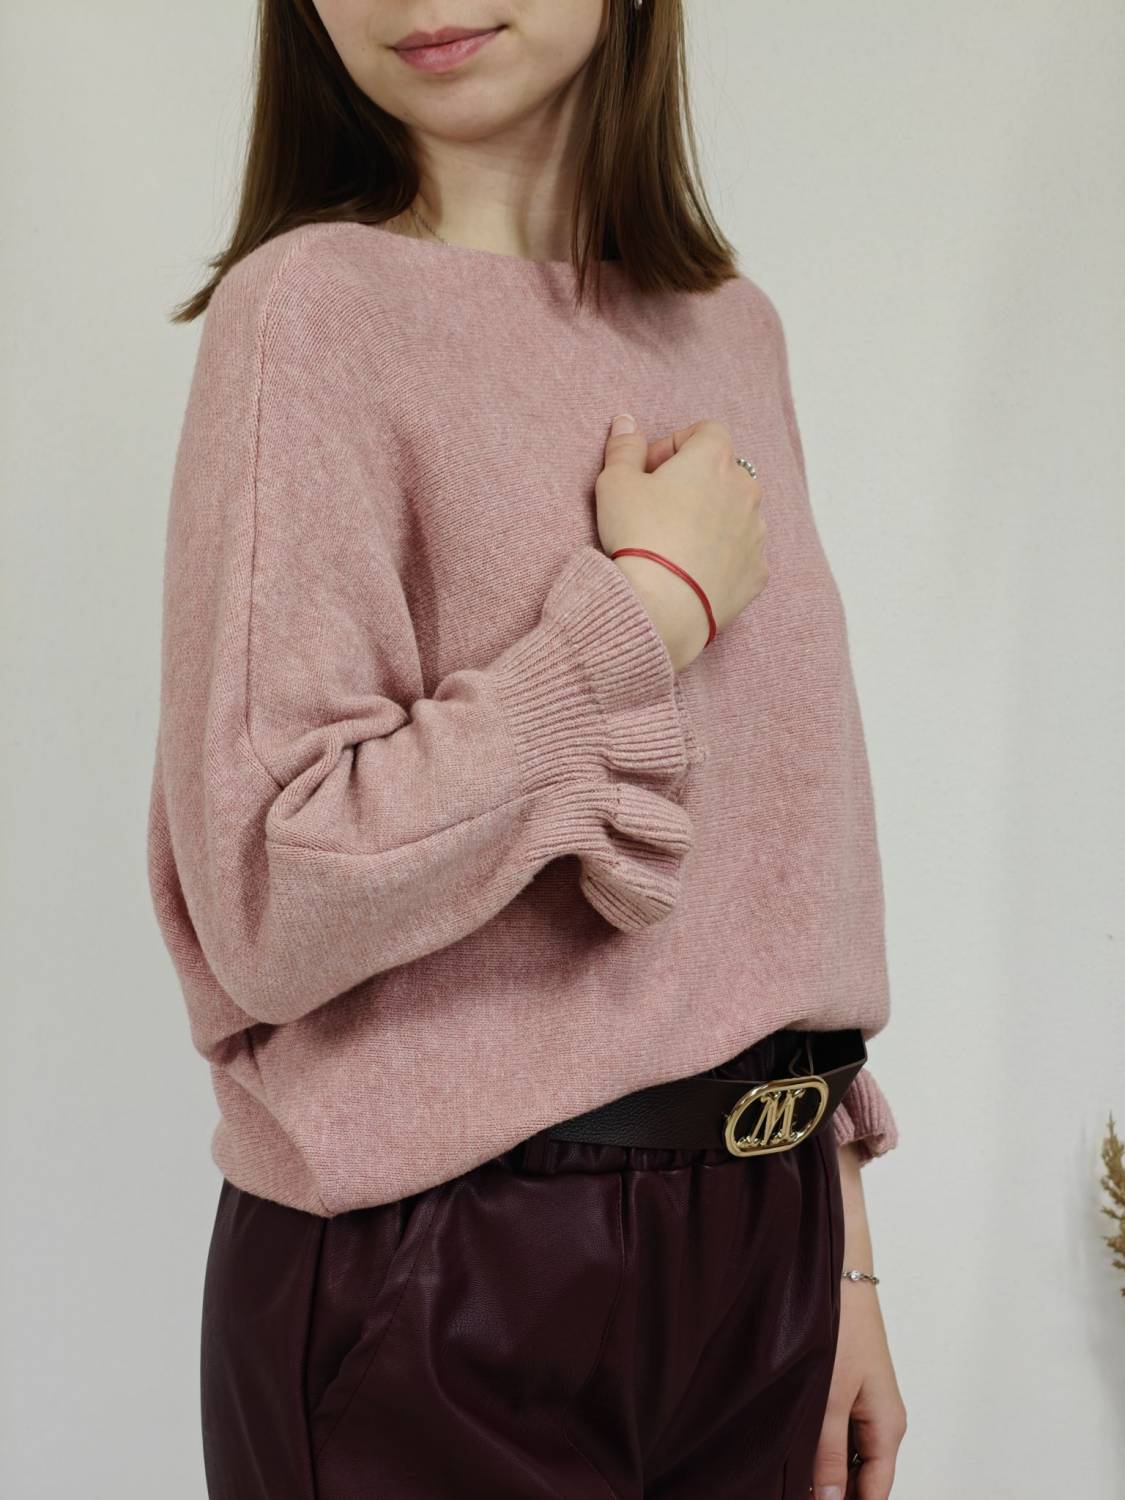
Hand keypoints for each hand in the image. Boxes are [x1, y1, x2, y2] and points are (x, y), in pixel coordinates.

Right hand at [595, 413, 768, 670]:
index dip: (674, 446)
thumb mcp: (615, 484)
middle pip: (724, 472)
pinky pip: (741, 554)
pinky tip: (693, 571)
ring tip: (676, 543)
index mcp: (714, 459)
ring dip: (712, 519)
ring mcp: (756, 532)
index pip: (704, 432)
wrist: (662, 605)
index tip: (650, 470)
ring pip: (736, 513)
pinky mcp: (757, 571)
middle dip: (696, 483)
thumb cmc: (638, 536)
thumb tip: (626, 421)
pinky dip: (723, 556)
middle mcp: (745, 490)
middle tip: (660, 507)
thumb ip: (623, 447)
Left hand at [811, 1142, 907, 1498]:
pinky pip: (832, 1427)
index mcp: (887, 1426)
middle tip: (782, 1488)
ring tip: (777, 1474)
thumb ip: (826, 1455)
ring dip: (816, 1466)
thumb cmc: (839, 1320)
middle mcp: (878, 1417)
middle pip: (859, 1478)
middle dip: (827, 1490)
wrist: (834, 1261)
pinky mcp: (841, 1381)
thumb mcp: (826, 1395)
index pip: (875, 1495)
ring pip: (842, 1453)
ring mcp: (860, 1399)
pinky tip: (781, 1444)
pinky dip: (811, 1442)